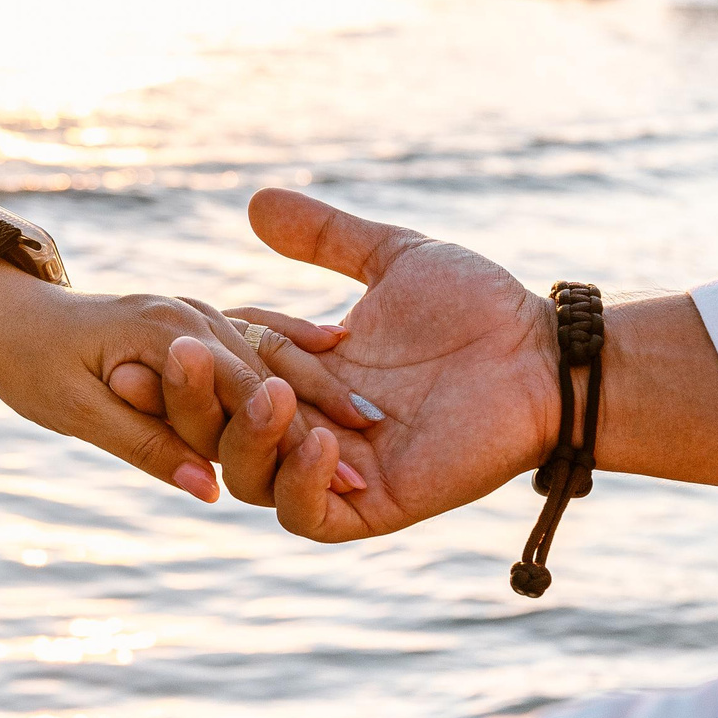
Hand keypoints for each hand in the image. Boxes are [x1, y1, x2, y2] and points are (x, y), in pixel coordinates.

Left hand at [0, 260, 369, 500]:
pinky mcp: (198, 319)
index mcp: (169, 333)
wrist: (7, 313)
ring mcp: (199, 313)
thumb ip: (144, 444)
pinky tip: (338, 354)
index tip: (347, 477)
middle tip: (377, 455)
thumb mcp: (78, 410)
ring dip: (322, 385)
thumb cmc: (32, 365)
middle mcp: (193, 316)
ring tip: (371, 422)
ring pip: (272, 351)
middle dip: (327, 411)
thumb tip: (205, 491)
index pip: (249, 389)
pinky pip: (256, 331)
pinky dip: (296, 345)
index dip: (299, 434)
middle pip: (274, 369)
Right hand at [210, 189, 561, 540]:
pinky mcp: (372, 506)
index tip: (174, 325)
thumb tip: (255, 201)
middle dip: (193, 397)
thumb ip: (325, 236)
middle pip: (215, 428)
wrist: (543, 356)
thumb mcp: (392, 259)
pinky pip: (307, 516)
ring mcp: (337, 469)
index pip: (221, 368)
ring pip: (249, 477)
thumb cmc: (478, 307)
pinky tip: (322, 437)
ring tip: (269, 394)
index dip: (196, 349)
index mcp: (302, 373)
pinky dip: (301, 482)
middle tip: (184, 356)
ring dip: (246, 437)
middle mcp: (308, 426)